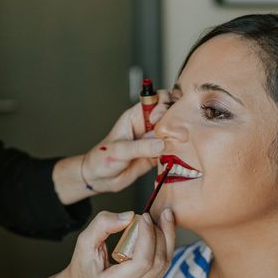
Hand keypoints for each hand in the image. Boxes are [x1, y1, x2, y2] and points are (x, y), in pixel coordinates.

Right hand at [31, 209, 175, 277]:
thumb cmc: (83, 264)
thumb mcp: (84, 241)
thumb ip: (103, 224)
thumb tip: (130, 216)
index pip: (141, 262)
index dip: (148, 237)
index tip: (145, 217)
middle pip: (158, 263)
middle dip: (162, 235)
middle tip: (158, 214)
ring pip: (165, 265)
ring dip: (167, 239)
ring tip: (164, 219)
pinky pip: (162, 267)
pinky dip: (164, 247)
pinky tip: (160, 232)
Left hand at [52, 90, 171, 204]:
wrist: (99, 178)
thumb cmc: (102, 159)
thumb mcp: (119, 151)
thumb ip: (140, 147)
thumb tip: (161, 144)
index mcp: (135, 116)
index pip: (156, 100)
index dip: (162, 106)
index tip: (158, 121)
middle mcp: (147, 125)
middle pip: (170, 113)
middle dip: (175, 120)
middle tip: (172, 134)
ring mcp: (153, 140)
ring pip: (174, 131)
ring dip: (178, 137)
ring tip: (175, 146)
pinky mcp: (157, 154)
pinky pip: (173, 149)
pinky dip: (177, 151)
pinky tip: (174, 155)